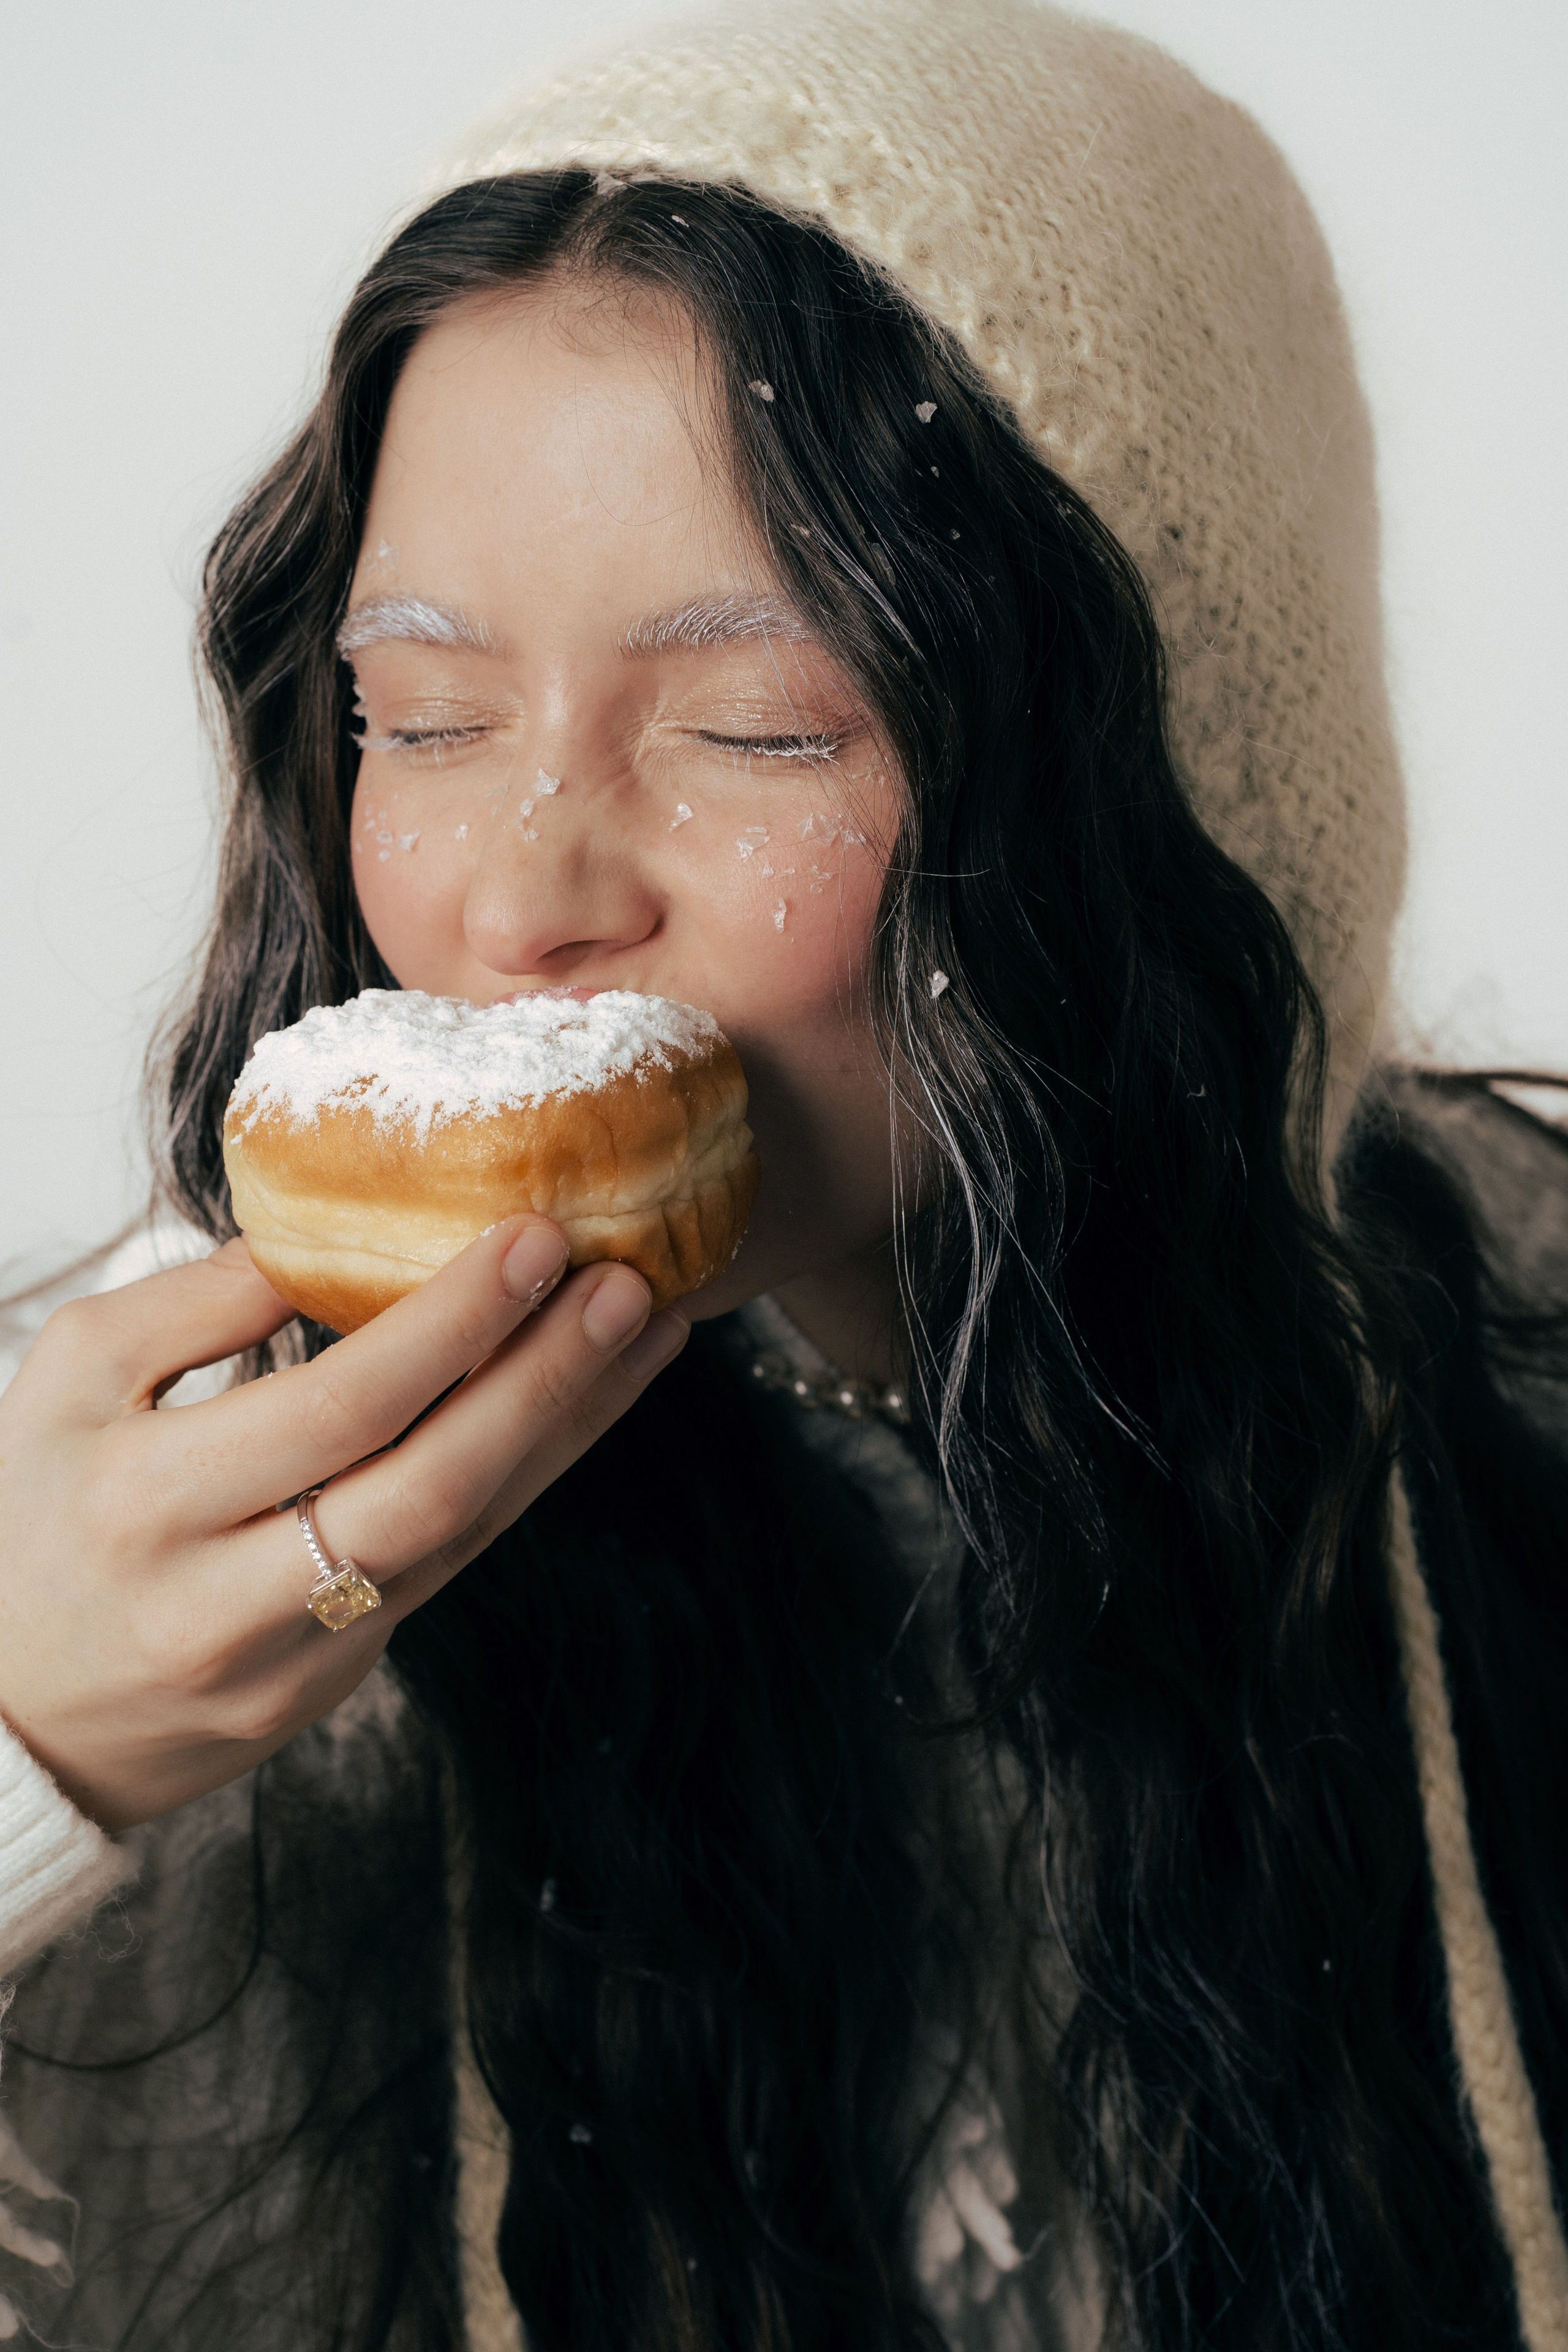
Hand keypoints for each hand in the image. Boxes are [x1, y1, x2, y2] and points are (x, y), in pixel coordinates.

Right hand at [0, 1220, 685, 1831]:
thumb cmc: (32, 1515)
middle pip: (431, 1487)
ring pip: (464, 1536)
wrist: (7, 1714)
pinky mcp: (338, 1685)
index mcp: (149, 1502)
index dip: (452, 1322)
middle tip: (629, 1284)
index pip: (338, 1406)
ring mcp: (294, 1660)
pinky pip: (451, 1569)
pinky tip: (580, 1406)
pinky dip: (526, 1479)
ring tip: (646, 1334)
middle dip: (545, 1379)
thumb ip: (193, 1305)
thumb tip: (323, 1241)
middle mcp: (228, 1598)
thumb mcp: (66, 1380)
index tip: (535, 1238)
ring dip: (567, 1428)